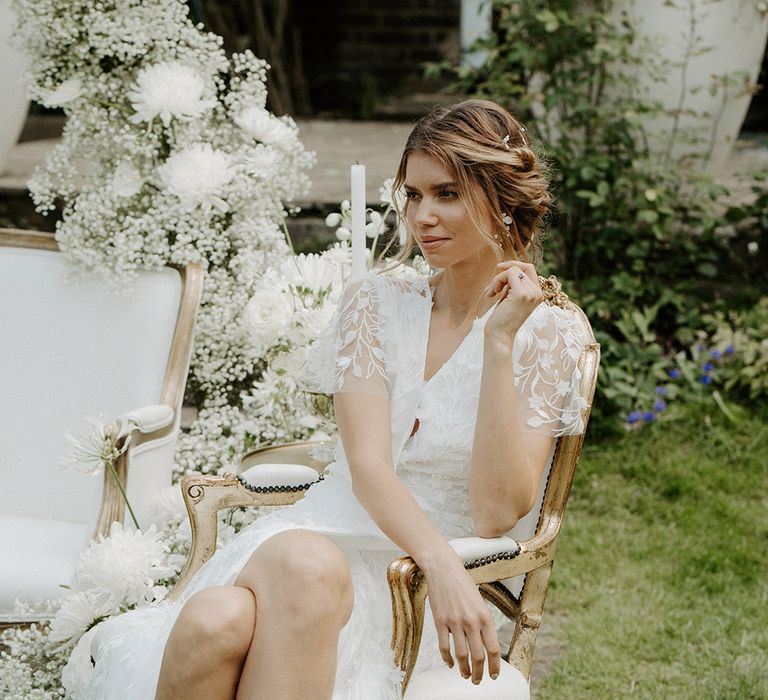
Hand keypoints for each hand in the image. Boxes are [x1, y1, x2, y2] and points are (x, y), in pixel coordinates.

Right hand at [423, 559, 500, 684]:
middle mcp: (472, 621)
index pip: (493, 649)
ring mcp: (455, 622)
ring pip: (462, 655)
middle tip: (478, 680)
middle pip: (478, 656)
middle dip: (479, 673)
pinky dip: (447, 659)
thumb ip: (482, 622)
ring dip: (464, 670)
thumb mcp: (479, 602)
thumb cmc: (462, 583)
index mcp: (485, 616)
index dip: (494, 666)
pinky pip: (444, 647)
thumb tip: (483, 644)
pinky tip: (450, 663)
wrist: (443, 569)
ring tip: (465, 675)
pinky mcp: (440, 621)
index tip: (494, 675)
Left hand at [483, 261, 543, 343]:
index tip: (499, 268)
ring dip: (497, 280)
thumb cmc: (502, 318)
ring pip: (513, 270)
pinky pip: (509, 274)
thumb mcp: (510, 297)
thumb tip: (507, 266)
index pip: (529, 269)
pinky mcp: (521, 294)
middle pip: (522, 267)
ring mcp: (531, 293)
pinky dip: (497, 281)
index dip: (514, 265)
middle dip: (504, 272)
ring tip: (491, 293)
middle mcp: (537, 293)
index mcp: (537, 294)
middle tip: (493, 287)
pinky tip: (492, 294)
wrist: (500, 336)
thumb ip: (513, 284)